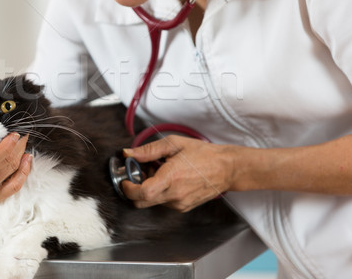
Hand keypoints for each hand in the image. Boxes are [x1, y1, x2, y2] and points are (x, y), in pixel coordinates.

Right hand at [0, 105, 31, 206]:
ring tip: (24, 138)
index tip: (13, 134)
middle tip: (23, 128)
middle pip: (5, 162)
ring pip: (11, 170)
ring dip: (21, 153)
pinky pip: (14, 186)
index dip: (5, 147)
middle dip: (17, 145)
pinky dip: (23, 173)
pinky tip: (27, 159)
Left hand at [121, 135, 236, 211]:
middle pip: (142, 202)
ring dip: (149, 190)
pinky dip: (160, 193)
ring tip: (160, 172)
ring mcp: (180, 203)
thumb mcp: (173, 144)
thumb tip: (129, 154)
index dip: (128, 188)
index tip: (125, 180)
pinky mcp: (184, 207)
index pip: (141, 193)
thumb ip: (148, 150)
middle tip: (140, 174)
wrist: (226, 168)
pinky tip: (169, 179)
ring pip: (152, 202)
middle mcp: (175, 195)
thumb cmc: (203, 154)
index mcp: (171, 178)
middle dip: (134, 190)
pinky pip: (164, 203)